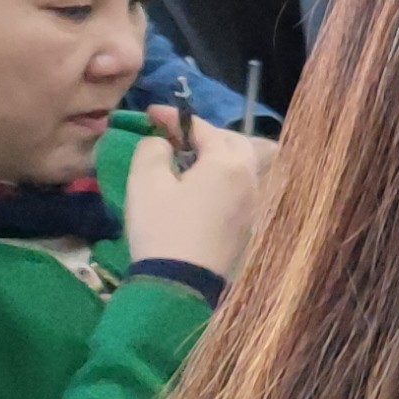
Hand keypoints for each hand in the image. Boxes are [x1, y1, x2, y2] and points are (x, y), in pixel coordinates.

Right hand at [119, 116, 278, 278]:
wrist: (180, 284)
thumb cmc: (162, 228)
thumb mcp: (146, 182)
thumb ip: (153, 150)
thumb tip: (163, 143)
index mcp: (228, 163)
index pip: (203, 128)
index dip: (174, 118)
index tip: (150, 114)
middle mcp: (249, 179)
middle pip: (234, 142)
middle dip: (206, 134)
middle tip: (174, 138)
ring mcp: (253, 205)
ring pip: (242, 166)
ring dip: (218, 156)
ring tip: (189, 161)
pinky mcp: (248, 226)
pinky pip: (240, 189)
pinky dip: (223, 179)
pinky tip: (201, 189)